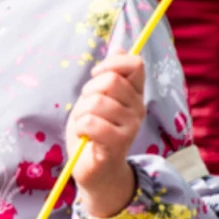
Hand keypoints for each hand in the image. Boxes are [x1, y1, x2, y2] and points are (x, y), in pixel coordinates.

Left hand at [66, 53, 145, 218]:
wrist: (95, 171)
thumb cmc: (94, 133)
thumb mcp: (98, 99)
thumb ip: (110, 76)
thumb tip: (120, 47)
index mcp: (135, 94)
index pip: (135, 64)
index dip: (112, 64)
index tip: (96, 75)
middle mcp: (138, 108)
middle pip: (111, 81)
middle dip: (88, 91)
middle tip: (86, 108)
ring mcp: (131, 127)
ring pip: (97, 102)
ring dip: (81, 113)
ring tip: (84, 125)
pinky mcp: (118, 144)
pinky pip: (92, 122)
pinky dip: (80, 127)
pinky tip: (84, 136)